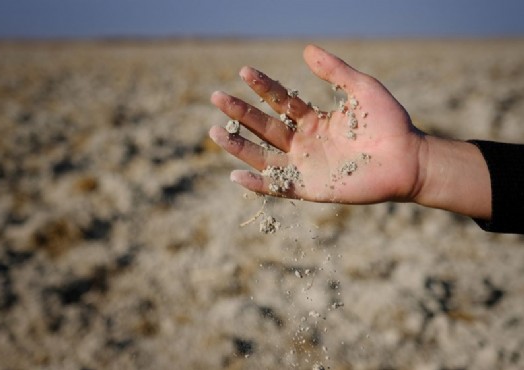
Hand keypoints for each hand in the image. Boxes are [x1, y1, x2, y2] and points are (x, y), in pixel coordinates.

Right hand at [209, 45, 426, 204]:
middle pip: (264, 126)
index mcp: (313, 120)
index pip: (280, 101)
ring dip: (238, 145)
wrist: (408, 159)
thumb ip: (335, 72)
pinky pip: (278, 187)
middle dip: (240, 113)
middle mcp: (304, 142)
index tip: (244, 71)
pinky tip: (235, 175)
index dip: (262, 87)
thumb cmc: (389, 124)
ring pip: (263, 156)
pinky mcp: (310, 188)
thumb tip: (306, 49)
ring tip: (214, 131)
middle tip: (216, 97)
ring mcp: (305, 166)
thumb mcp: (362, 90)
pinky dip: (257, 184)